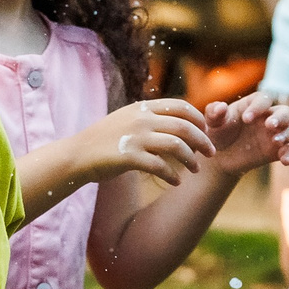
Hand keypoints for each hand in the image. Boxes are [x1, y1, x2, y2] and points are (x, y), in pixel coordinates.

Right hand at [77, 98, 214, 186]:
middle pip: (183, 126)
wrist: (77, 154)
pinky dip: (172, 175)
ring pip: (176, 146)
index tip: (206, 130)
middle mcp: (141, 120)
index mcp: (142, 108)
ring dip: (191, 159)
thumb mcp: (126, 119)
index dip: (198, 118)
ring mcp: (135, 137)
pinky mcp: (129, 157)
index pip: (180, 106)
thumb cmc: (104, 140)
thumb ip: (149, 118)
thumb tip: (177, 122)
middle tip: (211, 153)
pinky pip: (160, 166)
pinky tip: (177, 182)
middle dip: (202, 140)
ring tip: (196, 170)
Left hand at [198, 92, 288, 175]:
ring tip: (275, 141)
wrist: (219, 158)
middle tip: (269, 125)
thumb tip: (221, 107)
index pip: (264, 99)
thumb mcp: (212, 123)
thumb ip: (214, 113)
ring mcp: (275, 135)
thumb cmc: (217, 133)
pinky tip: (285, 161)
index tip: (246, 119)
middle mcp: (268, 118)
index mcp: (253, 106)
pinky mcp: (277, 152)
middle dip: (280, 117)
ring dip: (288, 134)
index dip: (258, 107)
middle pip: (286, 112)